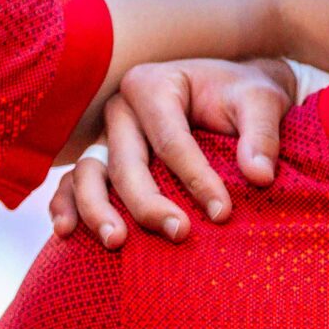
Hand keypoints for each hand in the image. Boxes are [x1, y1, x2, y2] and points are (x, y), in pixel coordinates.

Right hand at [50, 58, 296, 247]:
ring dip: (97, 209)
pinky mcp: (100, 159)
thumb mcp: (262, 101)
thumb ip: (262, 134)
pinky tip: (67, 232)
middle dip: (148, 202)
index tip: (223, 213)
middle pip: (125, 162)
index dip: (196, 179)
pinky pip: (73, 183)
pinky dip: (66, 205)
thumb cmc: (242, 96)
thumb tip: (260, 176)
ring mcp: (105, 136)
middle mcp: (120, 110)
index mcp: (153, 85)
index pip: (170, 140)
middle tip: (180, 234)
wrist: (228, 94)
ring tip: (116, 242)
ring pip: (88, 174)